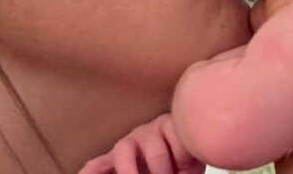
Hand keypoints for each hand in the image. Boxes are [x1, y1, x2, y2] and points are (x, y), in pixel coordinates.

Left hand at [79, 114, 204, 173]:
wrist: (202, 143)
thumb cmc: (175, 165)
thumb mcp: (153, 173)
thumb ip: (141, 172)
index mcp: (125, 157)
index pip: (100, 165)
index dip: (90, 172)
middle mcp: (134, 141)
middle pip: (122, 151)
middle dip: (129, 172)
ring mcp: (152, 130)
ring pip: (155, 154)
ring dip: (165, 171)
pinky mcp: (171, 123)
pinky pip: (176, 142)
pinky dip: (183, 158)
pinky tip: (186, 159)